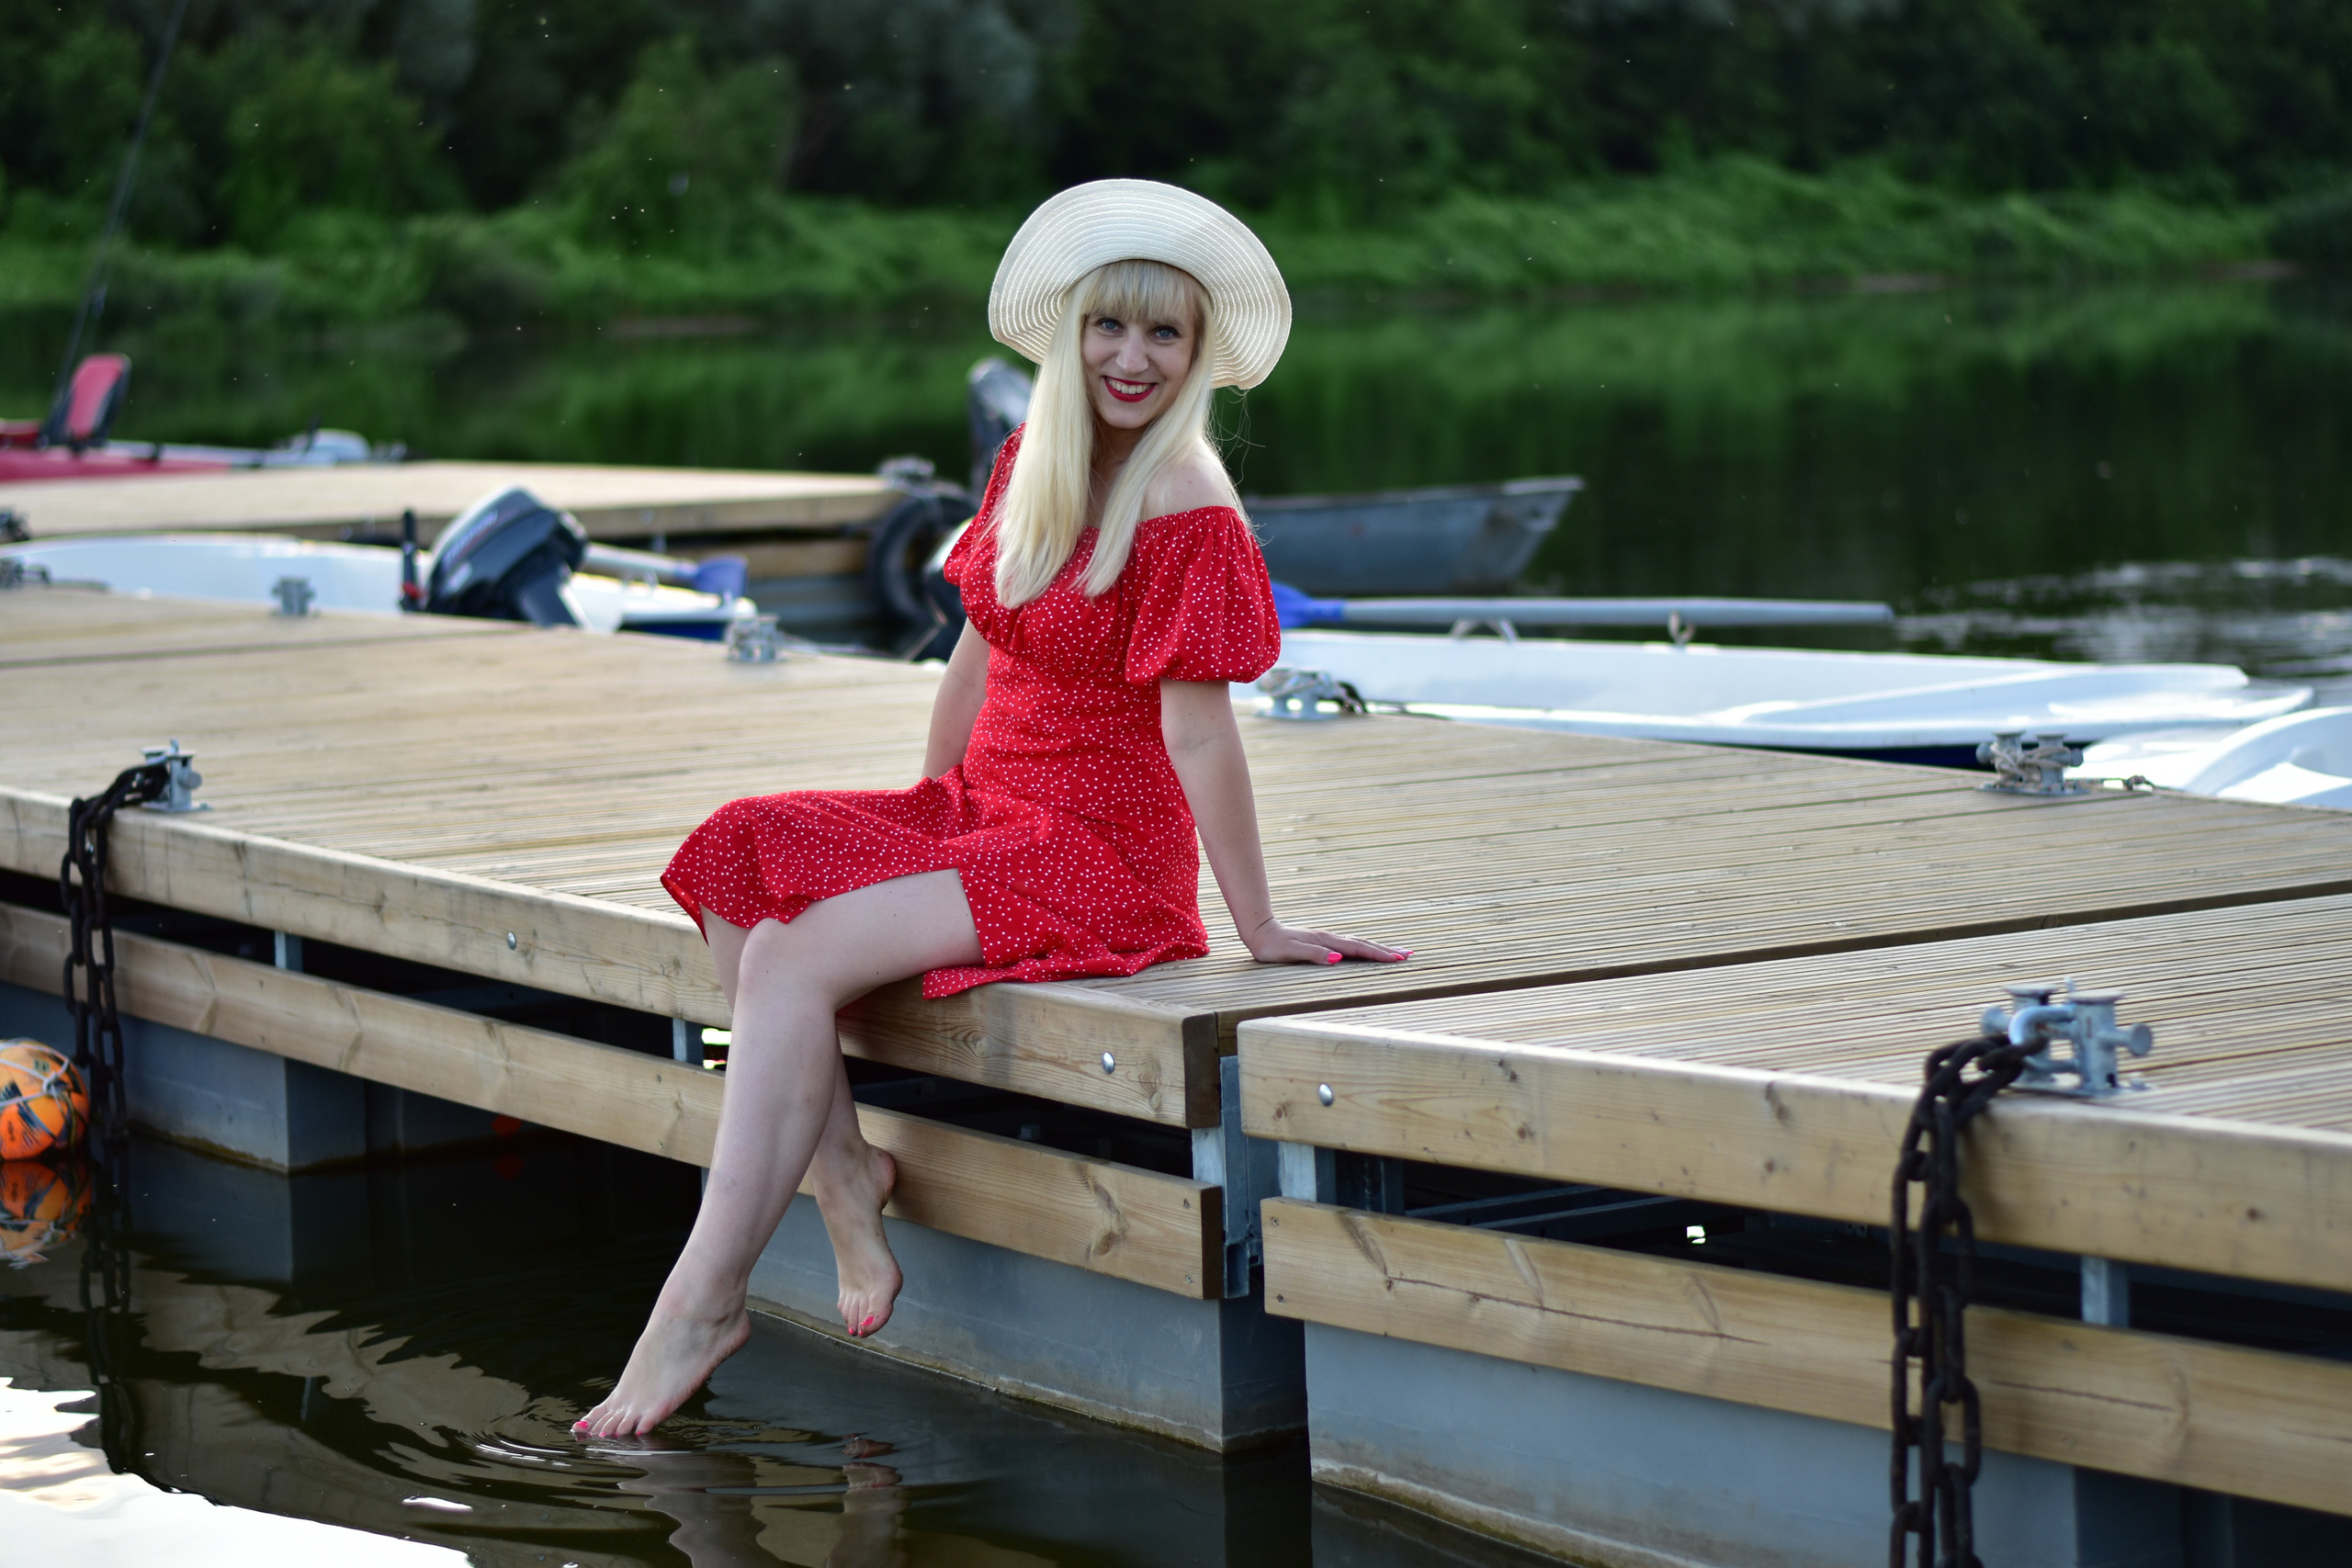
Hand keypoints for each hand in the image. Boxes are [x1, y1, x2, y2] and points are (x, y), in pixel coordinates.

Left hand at [1243, 917, 1410, 966]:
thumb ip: (1314, 955)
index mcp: (1327, 942)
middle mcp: (1330, 939)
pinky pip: (1350, 945)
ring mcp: (1327, 939)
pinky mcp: (1323, 942)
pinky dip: (1364, 948)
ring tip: (1396, 952)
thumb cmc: (1273, 946)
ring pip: (1358, 943)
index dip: (1378, 955)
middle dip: (1386, 950)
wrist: (1260, 931)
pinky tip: (1367, 951)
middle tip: (1408, 955)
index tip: (1398, 959)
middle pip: (1364, 944)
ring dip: (1378, 948)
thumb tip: (1338, 959)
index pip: (1358, 949)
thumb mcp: (1291, 953)